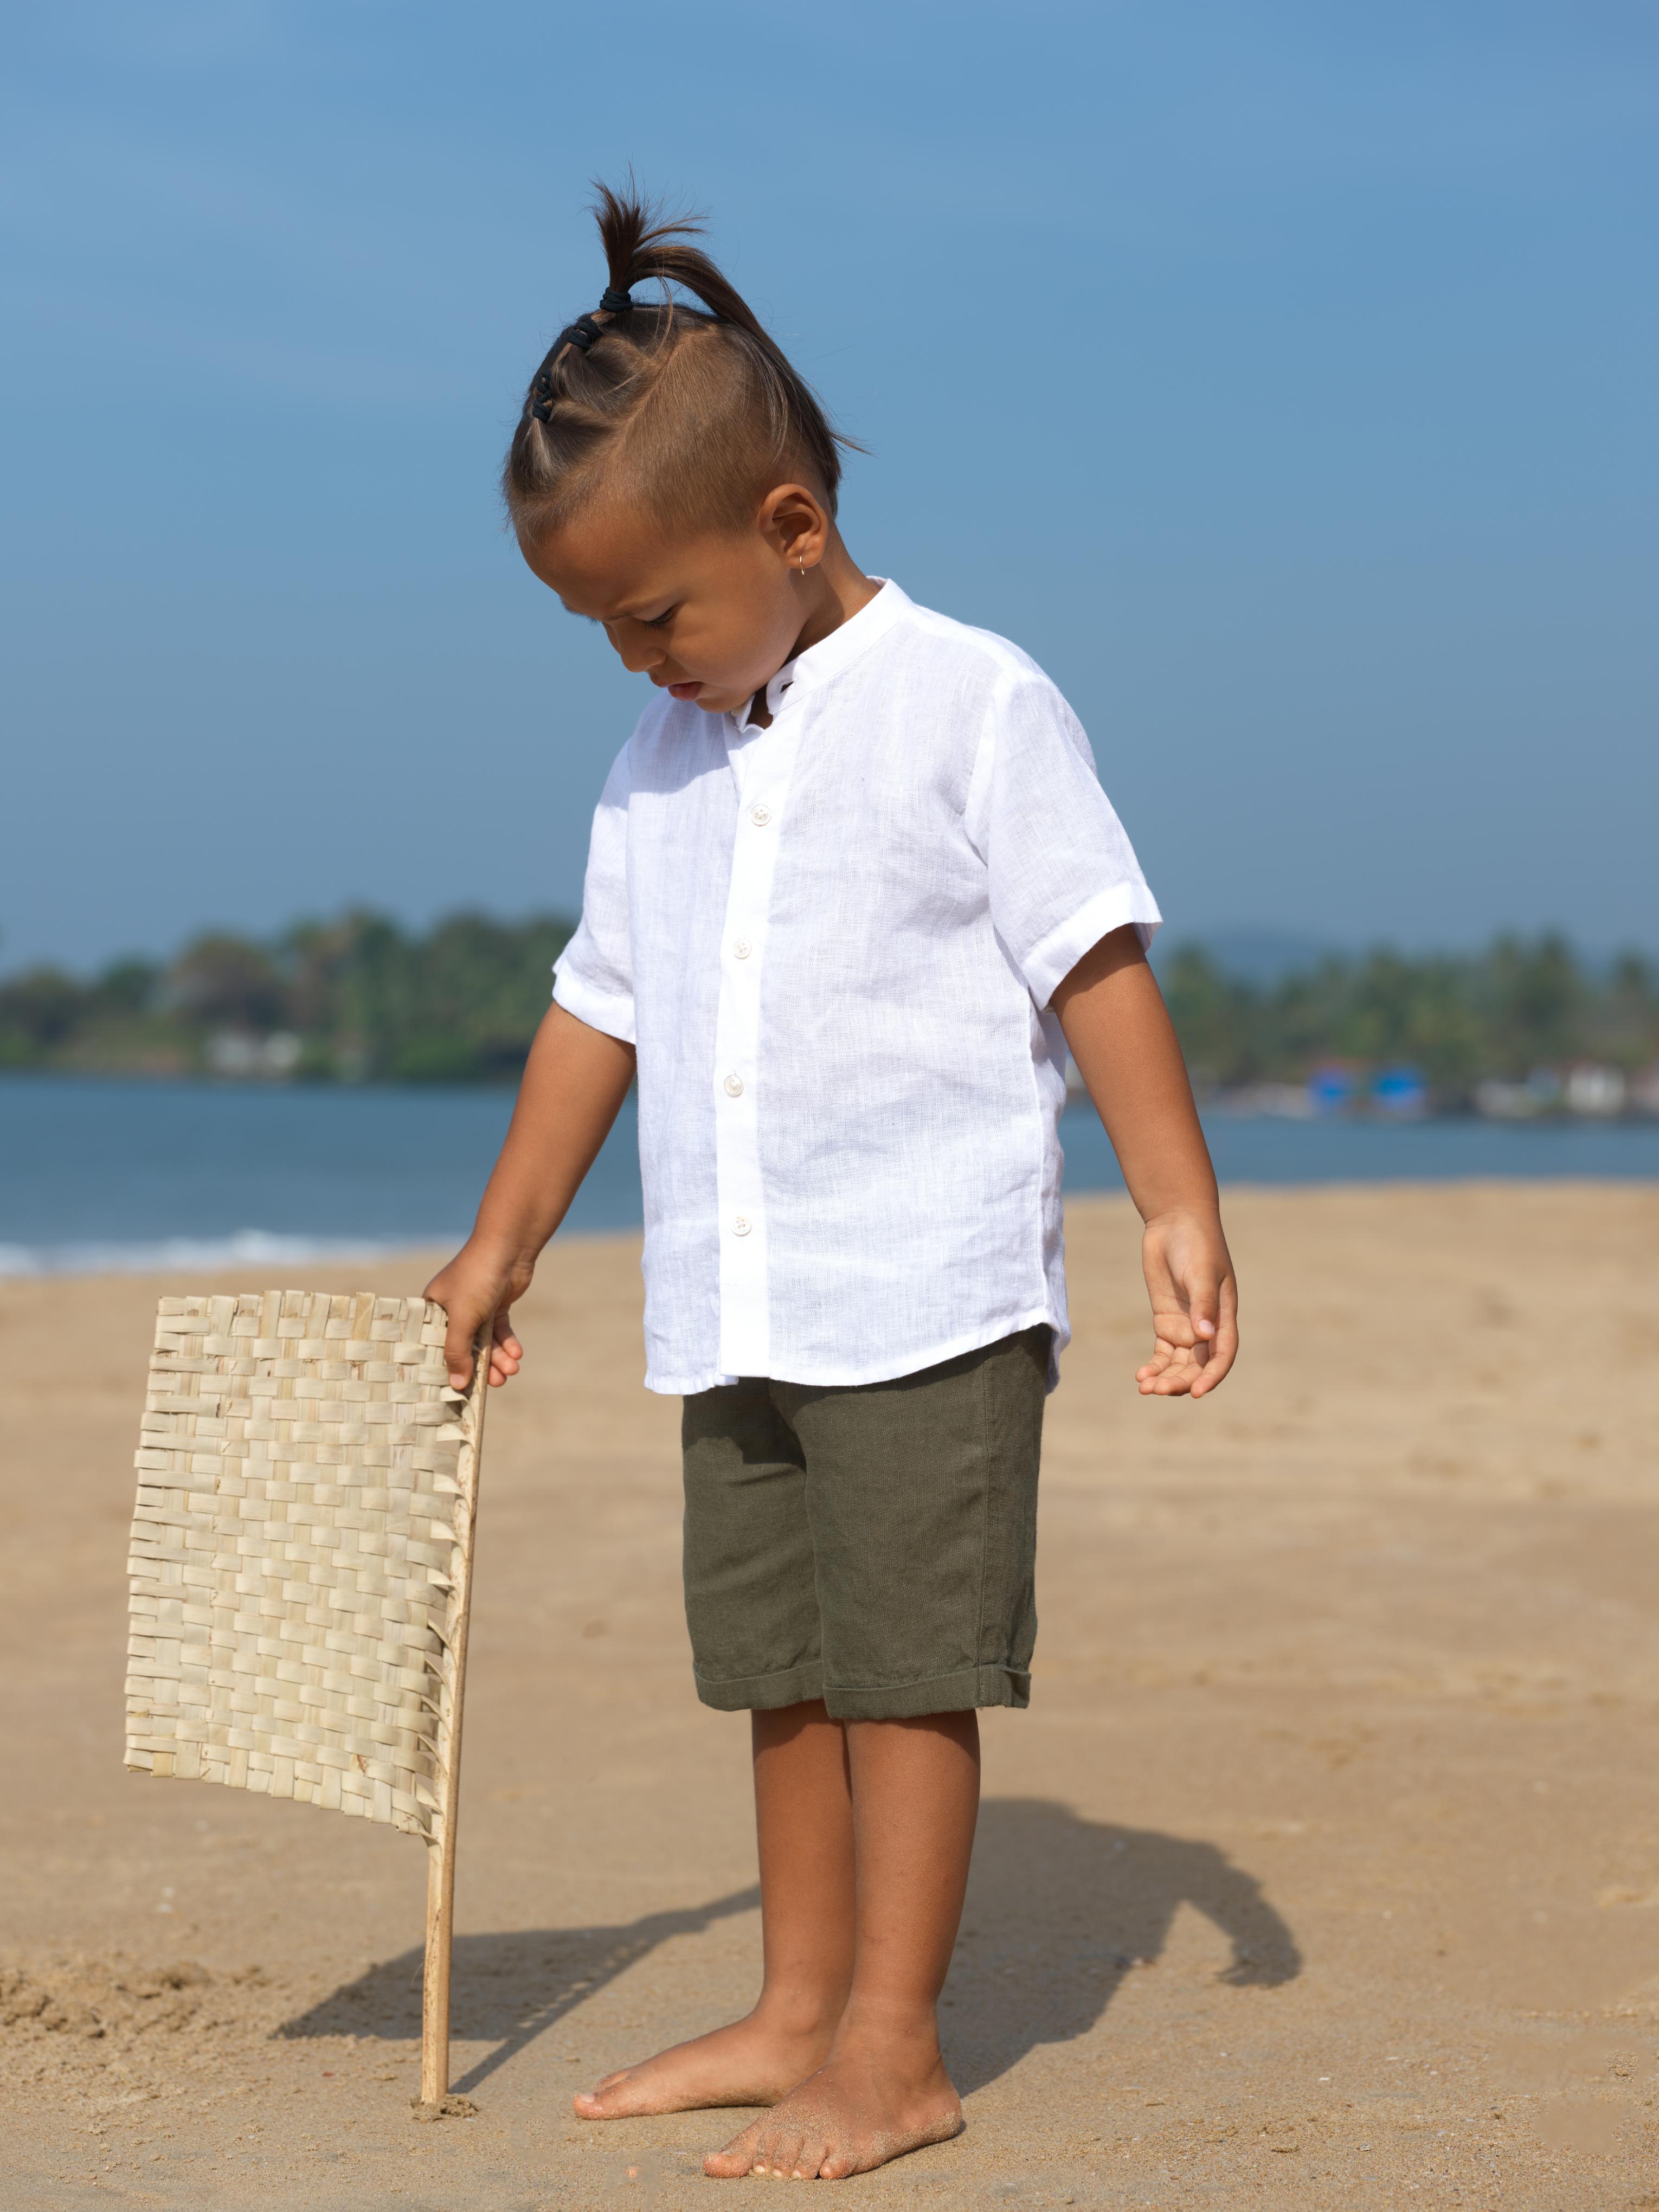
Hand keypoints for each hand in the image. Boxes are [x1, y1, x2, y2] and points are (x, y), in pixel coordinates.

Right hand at [423, 1240, 532, 1389]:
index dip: (445, 1368)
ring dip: (498, 1358)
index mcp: (433, 1309)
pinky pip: (500, 1332)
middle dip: (480, 1366)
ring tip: (511, 1371)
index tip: (455, 1390)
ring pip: (485, 1342)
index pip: (435, 1346)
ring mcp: (476, 1307)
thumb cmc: (477, 1278)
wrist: (509, 1248)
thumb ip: (457, 1352)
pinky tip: (516, 1354)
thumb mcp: (463, 1318)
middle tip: (495, 1383)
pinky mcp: (496, 1306)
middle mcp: (452, 1309)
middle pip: (463, 1347)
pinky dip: (508, 1344)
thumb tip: (457, 1385)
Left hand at [1136, 1207, 1237, 1397]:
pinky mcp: (1166, 1320)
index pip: (1222, 1355)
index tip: (1197, 1393)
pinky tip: (1141, 1376)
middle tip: (1158, 1390)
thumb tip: (1205, 1336)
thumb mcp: (1201, 1272)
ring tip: (1145, 1387)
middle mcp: (1207, 1326)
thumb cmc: (1196, 1244)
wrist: (1174, 1222)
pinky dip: (1154, 1366)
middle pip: (1197, 1365)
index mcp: (1224, 1316)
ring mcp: (1186, 1325)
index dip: (1212, 1376)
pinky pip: (1162, 1352)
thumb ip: (1203, 1303)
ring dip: (1165, 1377)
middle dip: (1181, 1381)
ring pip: (1179, 1363)